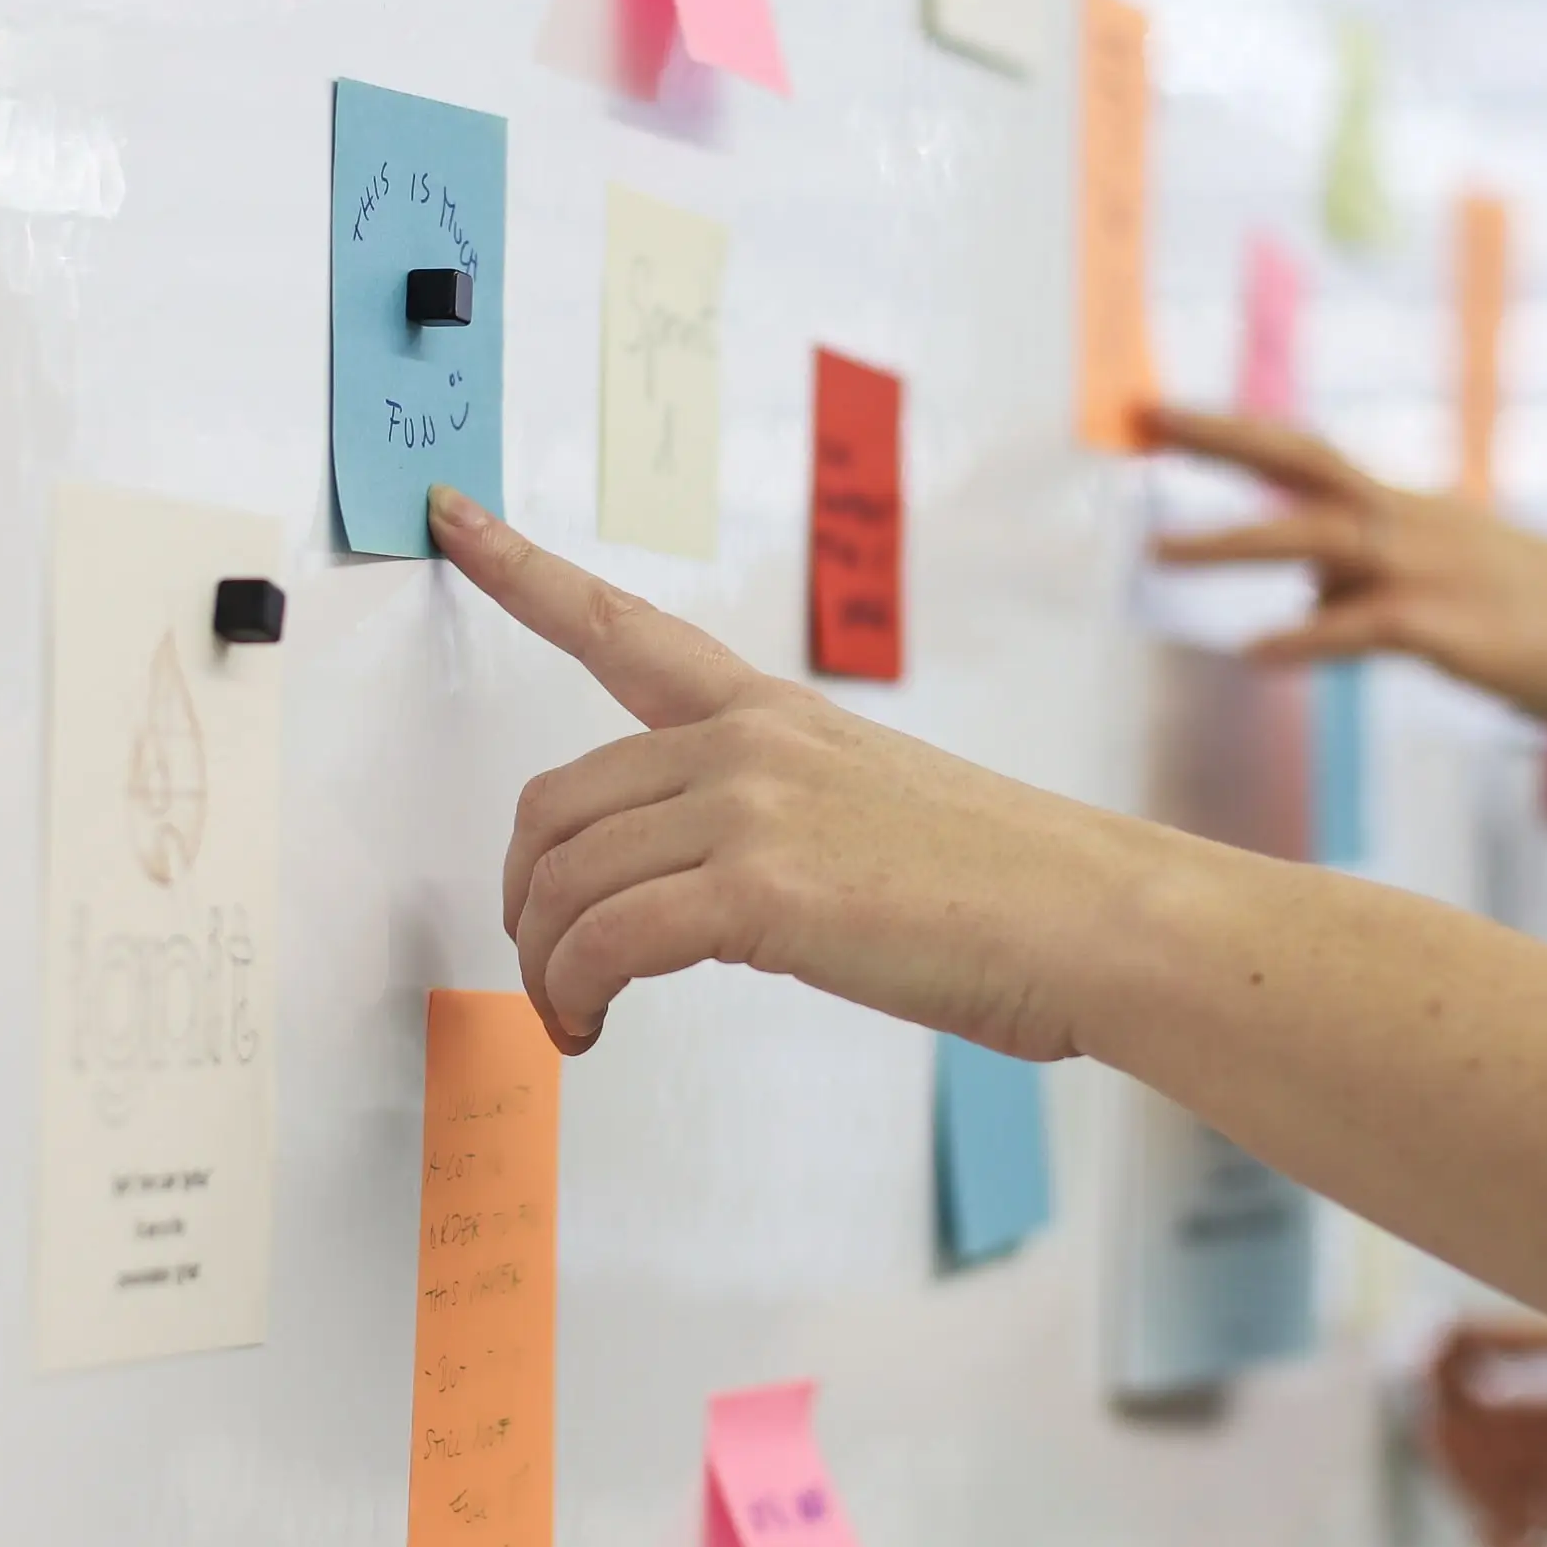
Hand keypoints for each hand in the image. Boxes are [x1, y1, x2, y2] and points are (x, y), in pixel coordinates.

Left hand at [430, 486, 1154, 1058]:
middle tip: (551, 971)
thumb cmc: (1005, 889)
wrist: (1094, 920)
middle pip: (553, 801)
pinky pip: (605, 939)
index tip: (452, 516)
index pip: (623, 627)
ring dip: (545, 965)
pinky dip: (577, 994)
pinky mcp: (761, 890)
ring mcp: (752, 807)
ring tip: (576, 1019)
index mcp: (771, 712)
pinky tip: (595, 1029)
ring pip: (564, 879)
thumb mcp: (873, 811)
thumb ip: (771, 819)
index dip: (521, 570)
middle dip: (524, 898)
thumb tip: (701, 895)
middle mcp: (746, 742)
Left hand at [1141, 406, 1546, 794]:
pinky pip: (1360, 630)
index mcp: (1414, 510)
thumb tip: (1305, 603)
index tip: (1165, 411)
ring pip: (1315, 538)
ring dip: (1232, 540)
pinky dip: (1304, 639)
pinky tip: (1255, 655)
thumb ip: (1374, 589)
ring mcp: (1432, 570)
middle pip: (1301, 460)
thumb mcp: (1457, 589)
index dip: (1236, 430)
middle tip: (1144, 416)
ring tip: (1157, 551)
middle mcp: (1415, 523)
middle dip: (1219, 436)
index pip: (1309, 453)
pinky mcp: (1450, 628)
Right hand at [1425, 1320, 1546, 1546]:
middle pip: (1490, 1481)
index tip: (1429, 1374)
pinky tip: (1498, 1544)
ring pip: (1520, 1534)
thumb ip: (1510, 1339)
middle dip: (1455, 1457)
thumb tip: (1427, 1340)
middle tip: (1443, 1421)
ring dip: (1481, 1511)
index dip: (1445, 1412)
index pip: (1480, 1429)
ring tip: (1474, 1469)